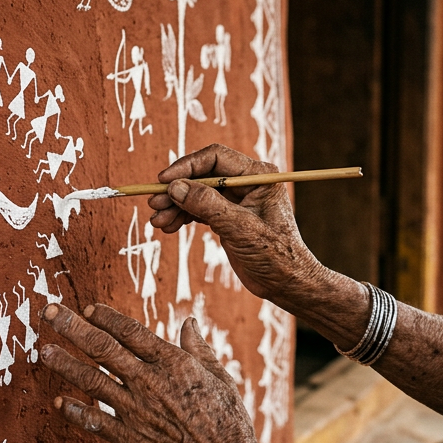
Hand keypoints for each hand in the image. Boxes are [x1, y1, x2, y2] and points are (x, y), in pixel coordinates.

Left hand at [40, 303, 265, 442]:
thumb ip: (199, 349)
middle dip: (73, 327)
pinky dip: (75, 412)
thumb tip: (189, 322)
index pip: (131, 332)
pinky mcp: (130, 439)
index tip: (88, 307)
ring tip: (43, 351)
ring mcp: (137, 411)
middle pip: (103, 348)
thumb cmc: (229, 422)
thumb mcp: (220, 377)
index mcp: (173, 363)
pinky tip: (59, 402)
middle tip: (50, 312)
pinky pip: (95, 422)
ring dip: (65, 364)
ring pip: (92, 381)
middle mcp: (150, 382)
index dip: (106, 317)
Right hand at [147, 144, 323, 303]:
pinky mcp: (227, 216)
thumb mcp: (240, 229)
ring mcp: (236, 199)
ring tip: (158, 222)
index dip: (186, 167)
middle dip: (177, 189)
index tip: (164, 181)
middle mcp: (246, 182)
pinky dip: (183, 216)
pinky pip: (199, 209)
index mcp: (258, 176)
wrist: (287, 284)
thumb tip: (176, 187)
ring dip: (175, 206)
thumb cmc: (275, 256)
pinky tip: (168, 227)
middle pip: (202, 175)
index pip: (215, 158)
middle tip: (155, 204)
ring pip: (196, 193)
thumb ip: (208, 206)